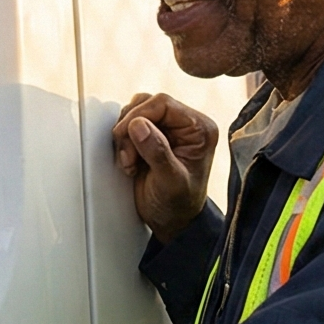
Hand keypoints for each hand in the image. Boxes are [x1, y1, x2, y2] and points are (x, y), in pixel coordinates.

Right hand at [111, 92, 216, 243]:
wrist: (170, 220)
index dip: (140, 115)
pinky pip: (129, 126)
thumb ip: (157, 153)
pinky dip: (123, 142)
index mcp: (199, 129)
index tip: (127, 134)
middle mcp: (185, 125)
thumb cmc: (179, 205)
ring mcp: (167, 129)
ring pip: (135, 113)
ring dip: (125, 137)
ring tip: (131, 162)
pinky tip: (131, 161)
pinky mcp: (151, 136)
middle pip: (146, 104)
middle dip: (130, 129)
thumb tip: (139, 125)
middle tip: (130, 156)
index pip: (163, 104)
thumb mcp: (170, 182)